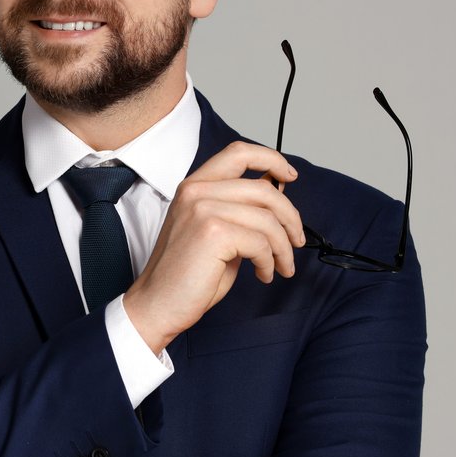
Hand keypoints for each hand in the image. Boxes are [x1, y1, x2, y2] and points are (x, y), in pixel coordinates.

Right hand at [124, 141, 306, 350]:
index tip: (289, 176)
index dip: (271, 159)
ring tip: (281, 265)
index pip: (239, 153)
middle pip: (264, 189)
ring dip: (284, 247)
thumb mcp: (215, 231)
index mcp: (194, 187)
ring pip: (268, 219)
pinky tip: (263, 273)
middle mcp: (197, 192)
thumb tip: (278, 194)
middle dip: (291, 217)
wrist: (158, 303)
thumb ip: (241, 210)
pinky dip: (270, 262)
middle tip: (297, 240)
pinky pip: (262, 242)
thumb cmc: (186, 274)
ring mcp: (203, 209)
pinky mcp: (213, 233)